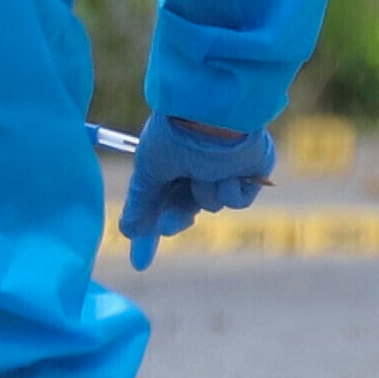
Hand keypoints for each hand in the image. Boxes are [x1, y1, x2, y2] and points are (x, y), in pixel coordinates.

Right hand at [118, 112, 275, 265]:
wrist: (212, 114)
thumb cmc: (176, 135)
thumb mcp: (149, 171)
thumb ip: (142, 203)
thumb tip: (127, 232)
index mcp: (173, 162)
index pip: (159, 204)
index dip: (149, 233)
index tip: (140, 263)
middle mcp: (198, 166)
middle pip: (185, 209)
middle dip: (176, 219)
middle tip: (170, 224)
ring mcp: (225, 169)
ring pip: (211, 204)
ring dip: (204, 192)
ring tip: (204, 169)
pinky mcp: (251, 173)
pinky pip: (237, 199)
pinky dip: (230, 189)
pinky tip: (228, 171)